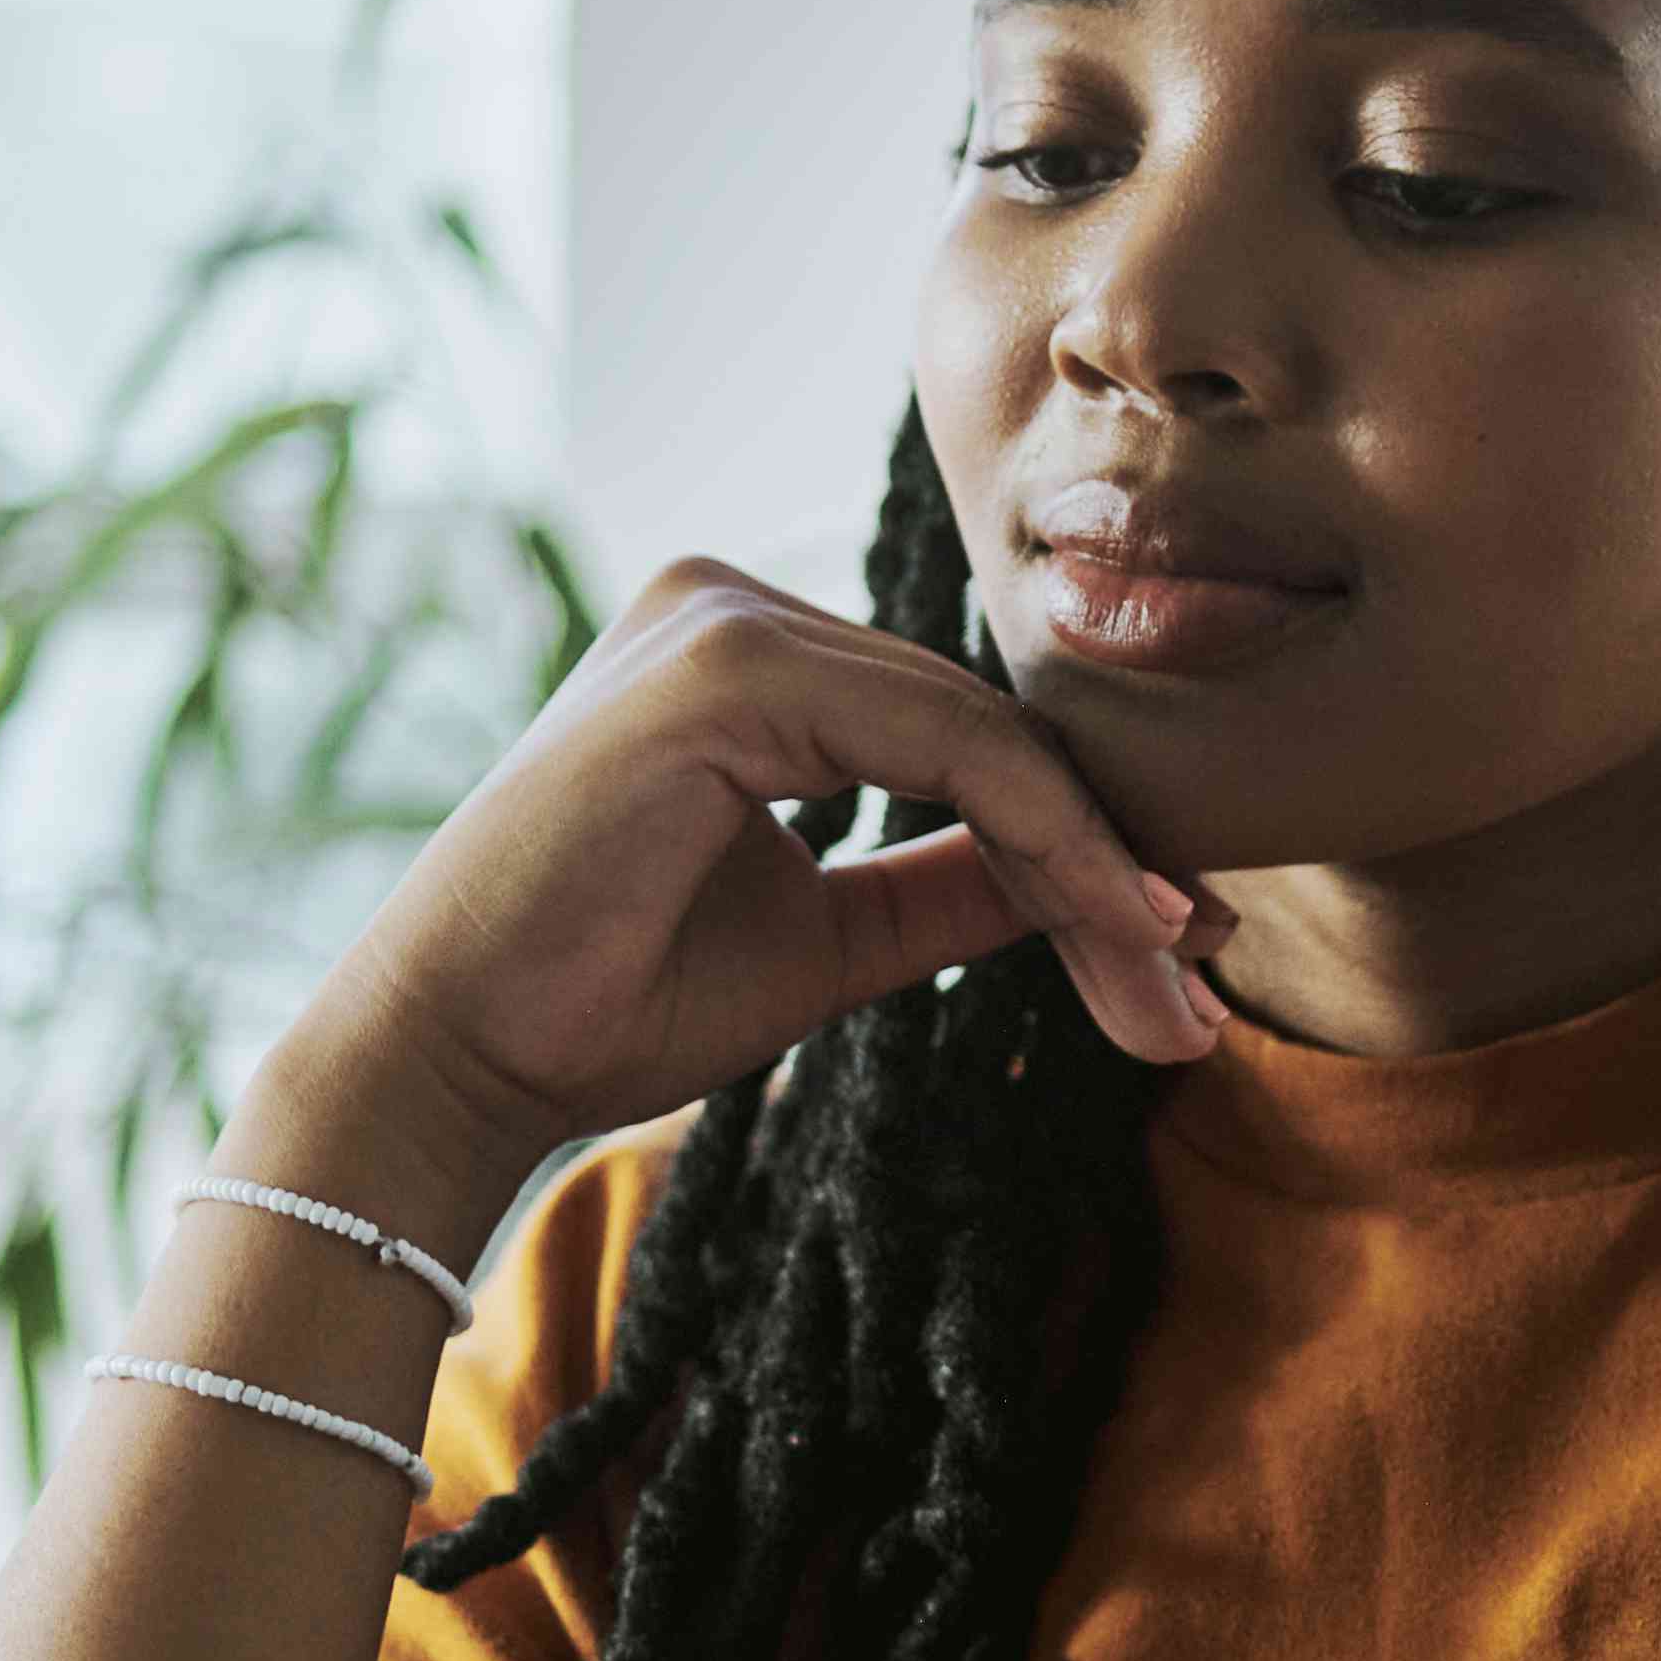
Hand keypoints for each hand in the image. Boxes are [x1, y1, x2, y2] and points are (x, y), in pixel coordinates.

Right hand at [285, 559, 1230, 1220]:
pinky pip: (945, 746)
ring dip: (1096, 873)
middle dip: (1107, 873)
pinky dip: (1045, 839)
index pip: (963, 734)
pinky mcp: (725, 664)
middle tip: (1202, 1002)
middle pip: (989, 727)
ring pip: (985, 737)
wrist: (458, 1059)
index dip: (1084, 847)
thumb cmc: (606, 1002)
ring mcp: (726, 618)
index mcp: (746, 652)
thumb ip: (952, 885)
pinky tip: (1114, 926)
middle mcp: (734, 601)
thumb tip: (1105, 882)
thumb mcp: (829, 939)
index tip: (1180, 961)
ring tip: (1174, 992)